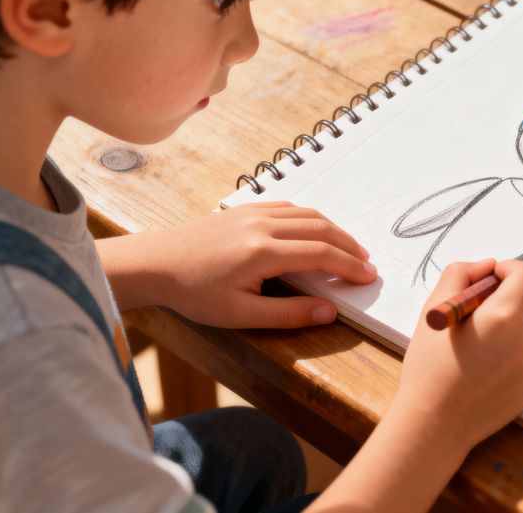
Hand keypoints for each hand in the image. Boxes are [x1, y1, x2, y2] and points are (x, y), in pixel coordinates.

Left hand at [97, 201, 375, 327]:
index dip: (349, 266)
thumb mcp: (240, 314)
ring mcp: (253, 212)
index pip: (320, 254)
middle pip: (321, 229)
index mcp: (262, 252)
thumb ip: (288, 314)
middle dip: (349, 246)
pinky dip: (312, 218)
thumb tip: (328, 311)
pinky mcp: (245, 208)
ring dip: (334, 230)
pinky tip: (318, 231)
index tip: (367, 277)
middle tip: (367, 263)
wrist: (155, 263)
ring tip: (350, 248)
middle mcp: (262, 225)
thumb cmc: (193, 292)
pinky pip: (289, 207)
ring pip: (308, 214)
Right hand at [392, 258, 522, 453]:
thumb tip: (489, 265)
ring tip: (495, 333)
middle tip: (494, 303)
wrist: (435, 422)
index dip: (512, 269)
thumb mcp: (435, 309)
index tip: (493, 278)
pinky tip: (500, 356)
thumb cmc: (430, 365)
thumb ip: (461, 274)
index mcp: (502, 317)